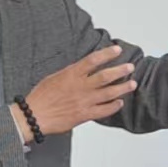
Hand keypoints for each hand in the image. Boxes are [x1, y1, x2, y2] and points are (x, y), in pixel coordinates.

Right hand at [19, 46, 136, 136]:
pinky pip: (104, 111)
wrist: (34, 116)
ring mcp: (84, 101)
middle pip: (105, 76)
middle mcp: (80, 87)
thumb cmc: (40, 97)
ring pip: (109, 93)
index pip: (93, 60)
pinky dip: (114, 106)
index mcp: (71, 75)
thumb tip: (82, 71)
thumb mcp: (53, 78)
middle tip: (130, 67)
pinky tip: (119, 103)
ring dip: (122, 88)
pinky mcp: (84, 115)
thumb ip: (70, 74)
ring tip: (132, 84)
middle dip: (120, 70)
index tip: (117, 50)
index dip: (107, 54)